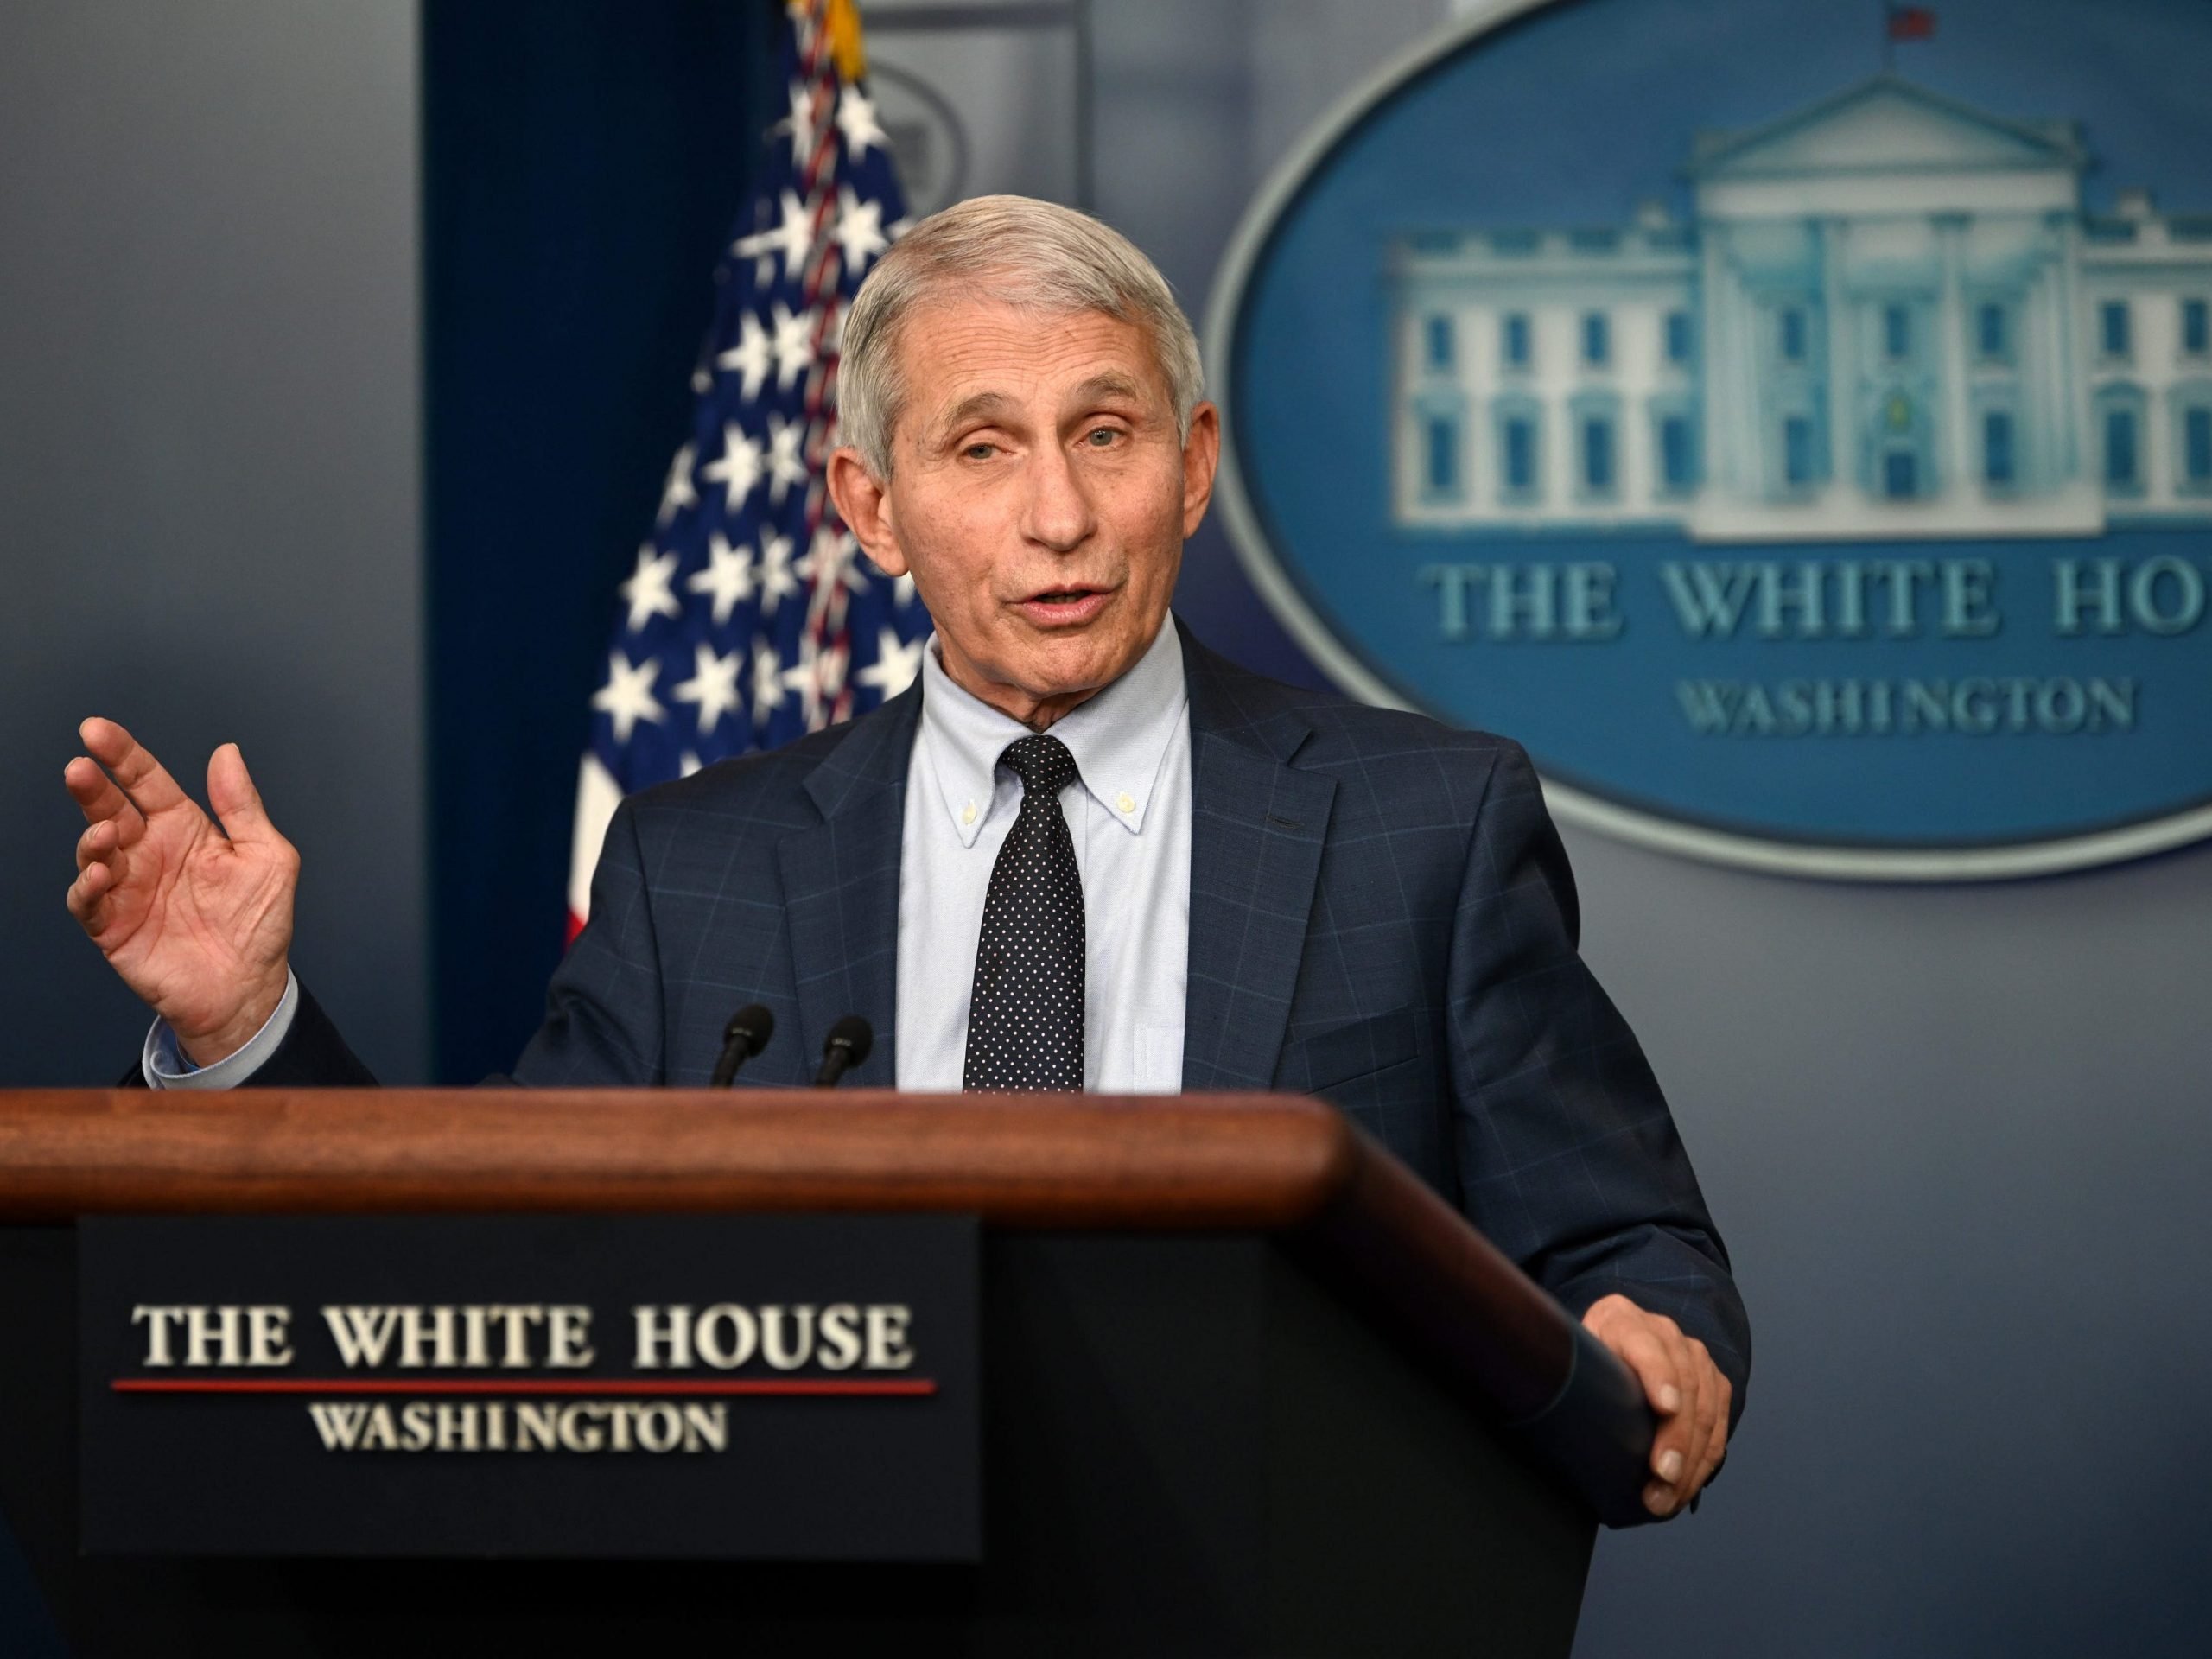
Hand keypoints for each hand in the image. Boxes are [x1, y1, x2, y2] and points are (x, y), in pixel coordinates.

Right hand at [63, 719, 298, 1065]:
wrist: (248, 988)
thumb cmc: (259, 922)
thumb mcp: (267, 856)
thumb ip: (242, 806)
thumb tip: (226, 751)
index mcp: (183, 828)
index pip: (147, 782)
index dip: (123, 755)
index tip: (97, 729)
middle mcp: (149, 852)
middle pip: (110, 809)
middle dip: (92, 787)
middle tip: (80, 768)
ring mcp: (128, 888)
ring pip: (94, 852)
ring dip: (92, 839)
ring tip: (104, 834)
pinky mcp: (113, 926)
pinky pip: (89, 901)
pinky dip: (88, 886)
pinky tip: (102, 874)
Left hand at [1582, 1293, 1729, 1518]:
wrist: (1611, 1348)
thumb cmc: (1583, 1365)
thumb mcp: (1566, 1362)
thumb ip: (1563, 1378)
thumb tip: (1543, 1415)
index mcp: (1619, 1319)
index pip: (1644, 1343)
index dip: (1658, 1374)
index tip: (1664, 1408)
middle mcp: (1663, 1332)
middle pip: (1683, 1383)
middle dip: (1676, 1437)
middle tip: (1662, 1478)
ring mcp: (1694, 1356)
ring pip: (1705, 1410)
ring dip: (1691, 1460)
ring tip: (1667, 1497)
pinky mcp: (1714, 1383)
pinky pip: (1718, 1426)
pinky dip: (1703, 1462)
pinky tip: (1684, 1490)